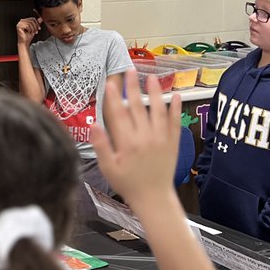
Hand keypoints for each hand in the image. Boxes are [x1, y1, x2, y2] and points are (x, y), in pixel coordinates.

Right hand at [16, 16, 39, 46]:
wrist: (25, 42)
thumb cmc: (28, 36)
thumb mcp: (34, 28)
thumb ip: (37, 23)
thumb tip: (41, 18)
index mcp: (24, 20)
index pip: (33, 18)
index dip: (37, 23)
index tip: (39, 29)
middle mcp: (21, 21)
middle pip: (31, 20)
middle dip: (35, 26)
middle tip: (36, 32)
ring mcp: (19, 23)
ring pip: (30, 23)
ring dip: (33, 29)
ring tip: (32, 32)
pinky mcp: (19, 27)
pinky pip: (27, 26)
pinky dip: (30, 30)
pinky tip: (29, 32)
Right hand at [91, 69, 181, 208]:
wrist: (154, 199)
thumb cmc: (128, 184)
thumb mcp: (108, 168)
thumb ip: (101, 146)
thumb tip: (94, 124)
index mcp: (127, 143)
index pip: (119, 114)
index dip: (114, 97)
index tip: (111, 81)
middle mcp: (145, 138)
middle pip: (138, 107)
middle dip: (133, 87)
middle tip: (130, 70)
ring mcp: (161, 139)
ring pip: (158, 111)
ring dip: (155, 92)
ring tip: (152, 77)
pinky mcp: (173, 143)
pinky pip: (174, 122)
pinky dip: (175, 109)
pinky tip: (175, 95)